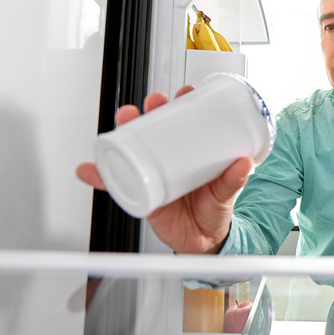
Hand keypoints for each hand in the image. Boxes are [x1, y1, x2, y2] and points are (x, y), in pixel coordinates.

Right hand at [76, 86, 253, 253]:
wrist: (202, 242)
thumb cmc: (214, 211)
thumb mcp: (225, 193)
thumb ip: (234, 180)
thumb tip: (244, 163)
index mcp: (190, 153)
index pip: (183, 122)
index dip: (181, 104)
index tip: (185, 92)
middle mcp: (168, 159)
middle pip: (154, 128)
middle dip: (150, 110)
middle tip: (154, 103)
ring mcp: (151, 174)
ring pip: (133, 147)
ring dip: (124, 131)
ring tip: (125, 119)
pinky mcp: (139, 192)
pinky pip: (116, 182)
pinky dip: (100, 175)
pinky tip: (90, 169)